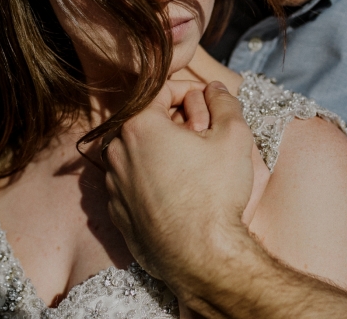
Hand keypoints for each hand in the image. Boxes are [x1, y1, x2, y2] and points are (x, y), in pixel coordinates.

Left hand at [104, 80, 256, 284]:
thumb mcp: (233, 137)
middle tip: (205, 136)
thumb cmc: (215, 194)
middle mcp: (117, 152)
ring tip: (195, 165)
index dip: (189, 91)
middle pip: (147, 120)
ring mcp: (113, 184)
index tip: (209, 104)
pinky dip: (153, 178)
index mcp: (138, 126)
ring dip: (164, 150)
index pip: (160, 89)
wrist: (201, 257)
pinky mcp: (117, 212)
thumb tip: (215, 89)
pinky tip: (180, 191)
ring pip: (139, 151)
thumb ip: (224, 102)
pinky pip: (134, 182)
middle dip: (177, 121)